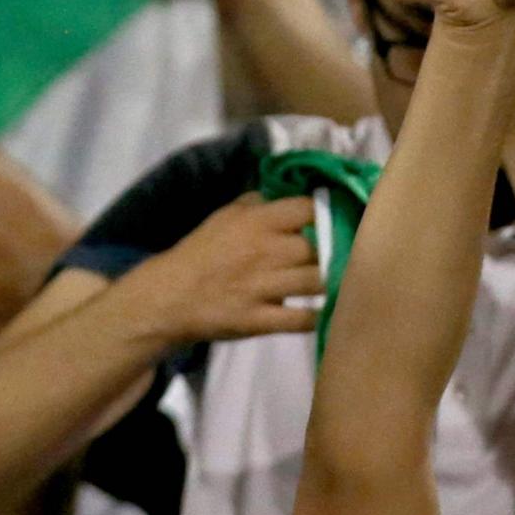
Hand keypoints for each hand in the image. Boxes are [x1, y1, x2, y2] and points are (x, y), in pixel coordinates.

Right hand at [118, 194, 320, 349]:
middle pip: (322, 246)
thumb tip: (291, 194)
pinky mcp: (260, 320)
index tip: (338, 219)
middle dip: (337, 249)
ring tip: (340, 280)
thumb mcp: (224, 216)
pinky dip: (321, 316)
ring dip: (334, 281)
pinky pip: (303, 319)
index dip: (329, 213)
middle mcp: (264, 252)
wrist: (168, 297)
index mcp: (256, 222)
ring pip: (320, 281)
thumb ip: (258, 204)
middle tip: (346, 253)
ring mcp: (263, 288)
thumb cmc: (200, 253)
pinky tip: (329, 310)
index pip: (310, 208)